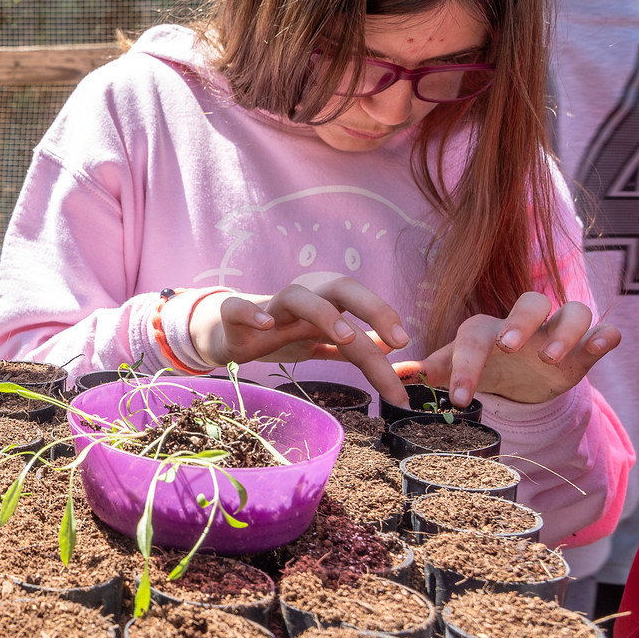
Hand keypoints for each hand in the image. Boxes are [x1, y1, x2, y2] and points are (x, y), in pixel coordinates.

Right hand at [188, 273, 412, 403]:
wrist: (230, 331)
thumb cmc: (281, 332)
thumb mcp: (321, 338)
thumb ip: (355, 345)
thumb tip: (392, 347)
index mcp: (326, 301)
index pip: (363, 306)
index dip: (387, 322)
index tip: (408, 350)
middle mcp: (304, 298)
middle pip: (341, 288)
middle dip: (373, 308)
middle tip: (399, 340)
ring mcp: (269, 306)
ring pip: (296, 295)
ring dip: (322, 312)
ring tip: (345, 337)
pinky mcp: (234, 317)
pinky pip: (239, 308)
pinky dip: (252, 313)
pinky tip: (266, 325)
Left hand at [393, 292, 620, 406]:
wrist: (522, 379)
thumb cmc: (485, 368)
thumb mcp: (458, 371)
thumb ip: (431, 372)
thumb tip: (396, 376)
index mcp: (488, 328)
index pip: (476, 334)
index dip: (467, 363)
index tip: (461, 398)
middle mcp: (526, 322)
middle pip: (530, 302)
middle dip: (520, 322)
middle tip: (510, 347)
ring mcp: (558, 331)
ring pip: (573, 310)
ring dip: (564, 330)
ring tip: (551, 357)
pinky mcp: (585, 347)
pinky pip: (602, 331)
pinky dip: (605, 335)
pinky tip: (605, 343)